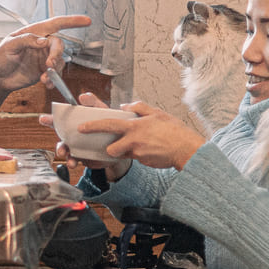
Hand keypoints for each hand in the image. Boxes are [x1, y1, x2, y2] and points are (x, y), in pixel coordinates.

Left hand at [0, 14, 91, 91]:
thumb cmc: (0, 58)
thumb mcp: (8, 46)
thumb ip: (26, 40)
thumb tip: (43, 41)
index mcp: (34, 31)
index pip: (56, 23)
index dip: (72, 21)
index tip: (87, 21)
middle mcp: (42, 43)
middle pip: (58, 44)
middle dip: (56, 54)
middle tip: (49, 65)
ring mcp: (44, 57)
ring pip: (59, 61)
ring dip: (54, 70)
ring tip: (44, 78)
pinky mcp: (44, 70)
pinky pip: (55, 74)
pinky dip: (53, 79)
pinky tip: (46, 83)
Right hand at [37, 92, 132, 179]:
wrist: (117, 146)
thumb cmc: (107, 125)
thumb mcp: (102, 111)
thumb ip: (93, 103)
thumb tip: (82, 96)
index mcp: (76, 121)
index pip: (61, 118)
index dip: (51, 118)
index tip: (42, 119)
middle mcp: (72, 133)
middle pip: (59, 132)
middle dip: (53, 132)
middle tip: (49, 132)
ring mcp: (75, 146)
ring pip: (63, 148)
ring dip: (61, 150)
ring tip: (63, 152)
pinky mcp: (81, 156)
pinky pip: (73, 160)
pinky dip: (71, 162)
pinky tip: (73, 163)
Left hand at [84, 102, 204, 170]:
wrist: (187, 149)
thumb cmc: (174, 130)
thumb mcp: (157, 113)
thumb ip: (139, 107)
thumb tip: (124, 106)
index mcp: (135, 126)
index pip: (108, 124)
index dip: (93, 126)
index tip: (82, 127)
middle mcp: (133, 140)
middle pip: (111, 147)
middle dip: (107, 148)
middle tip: (109, 145)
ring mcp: (138, 153)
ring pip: (123, 153)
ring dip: (125, 151)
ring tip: (140, 145)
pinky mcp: (143, 161)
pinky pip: (135, 157)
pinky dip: (139, 153)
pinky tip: (151, 149)